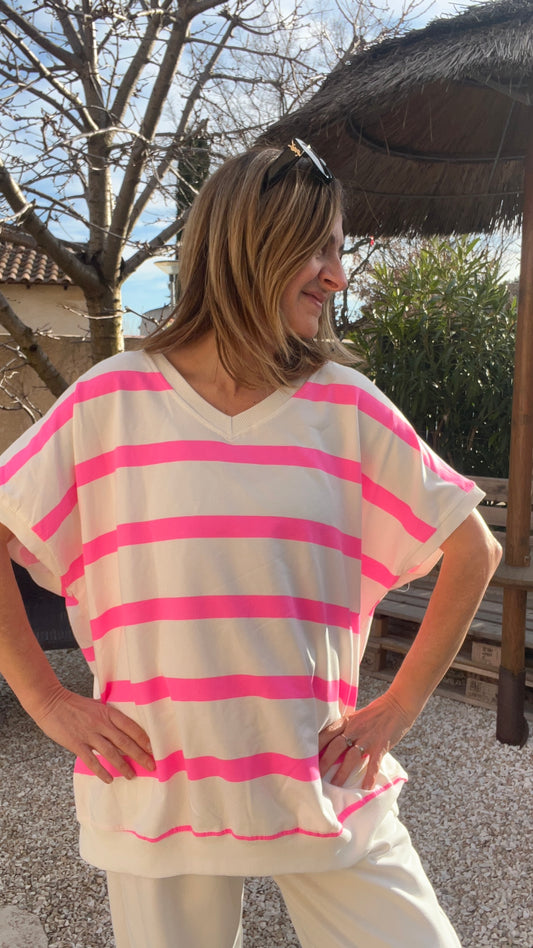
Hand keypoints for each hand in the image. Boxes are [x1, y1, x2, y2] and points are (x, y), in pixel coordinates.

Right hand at [32, 686, 155, 783]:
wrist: (51, 702)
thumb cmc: (75, 704)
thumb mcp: (97, 706)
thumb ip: (109, 717)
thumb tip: (123, 731)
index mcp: (108, 712)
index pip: (131, 727)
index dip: (143, 739)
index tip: (154, 749)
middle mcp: (101, 723)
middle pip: (125, 742)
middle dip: (140, 755)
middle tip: (151, 766)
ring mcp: (89, 734)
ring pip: (111, 753)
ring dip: (123, 766)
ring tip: (132, 775)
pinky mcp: (77, 744)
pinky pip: (92, 760)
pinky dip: (101, 771)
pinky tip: (109, 779)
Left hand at [318, 690, 411, 789]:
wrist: (398, 704)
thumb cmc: (376, 711)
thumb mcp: (356, 716)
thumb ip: (345, 728)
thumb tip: (332, 742)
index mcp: (346, 721)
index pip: (326, 733)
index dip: (316, 746)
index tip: (305, 757)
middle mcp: (354, 728)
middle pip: (335, 746)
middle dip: (324, 762)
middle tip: (314, 777)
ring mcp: (368, 737)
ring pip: (351, 757)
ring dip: (342, 772)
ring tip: (334, 786)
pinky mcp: (381, 745)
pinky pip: (374, 763)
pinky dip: (369, 776)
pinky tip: (365, 788)